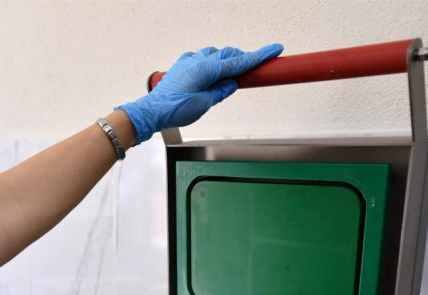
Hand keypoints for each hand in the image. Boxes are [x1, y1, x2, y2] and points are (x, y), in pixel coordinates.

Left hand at [116, 43, 283, 142]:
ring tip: (229, 75)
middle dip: (242, 59)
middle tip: (253, 69)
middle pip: (228, 55)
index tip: (275, 49)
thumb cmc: (175, 109)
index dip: (259, 56)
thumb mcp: (205, 104)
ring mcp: (188, 62)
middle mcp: (198, 61)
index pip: (240, 62)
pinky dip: (207, 62)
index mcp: (208, 69)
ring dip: (224, 61)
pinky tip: (208, 72)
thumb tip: (232, 83)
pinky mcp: (180, 66)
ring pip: (213, 54)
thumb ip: (220, 91)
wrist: (152, 111)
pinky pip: (198, 58)